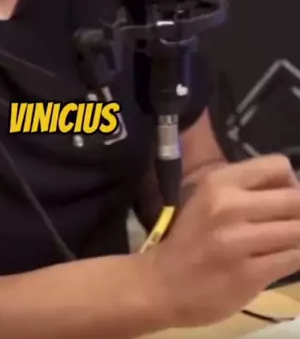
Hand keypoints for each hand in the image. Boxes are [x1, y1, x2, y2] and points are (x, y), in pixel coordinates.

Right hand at [141, 155, 299, 328]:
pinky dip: (295, 257)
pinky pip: (293, 258)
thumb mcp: (209, 197)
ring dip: (298, 236)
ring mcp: (238, 240)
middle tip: (288, 224)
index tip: (284, 198)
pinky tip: (281, 259)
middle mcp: (228, 205)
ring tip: (285, 241)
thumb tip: (294, 186)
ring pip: (298, 229)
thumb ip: (246, 188)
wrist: (163, 283)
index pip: (278, 166)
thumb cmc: (191, 237)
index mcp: (219, 181)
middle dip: (299, 212)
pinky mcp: (248, 274)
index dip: (291, 182)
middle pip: (295, 199)